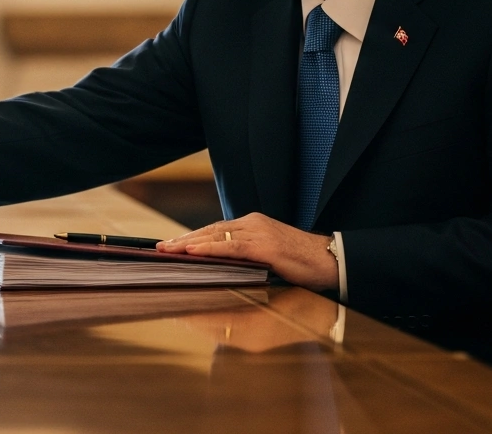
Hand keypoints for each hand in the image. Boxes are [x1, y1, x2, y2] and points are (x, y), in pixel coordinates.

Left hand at [156, 212, 337, 290]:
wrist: (332, 261)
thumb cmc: (303, 263)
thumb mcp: (268, 257)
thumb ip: (245, 258)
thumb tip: (221, 267)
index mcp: (253, 225)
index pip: (214, 230)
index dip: (191, 238)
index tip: (170, 246)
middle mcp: (252, 224)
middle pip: (209, 230)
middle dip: (182, 240)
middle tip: (159, 247)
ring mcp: (258, 232)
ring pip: (215, 236)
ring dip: (188, 244)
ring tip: (166, 249)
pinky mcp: (265, 246)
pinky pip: (231, 247)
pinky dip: (209, 248)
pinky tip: (191, 252)